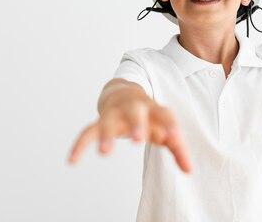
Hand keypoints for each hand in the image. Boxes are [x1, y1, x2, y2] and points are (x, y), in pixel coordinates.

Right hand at [67, 87, 192, 172]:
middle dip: (136, 124)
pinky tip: (72, 161)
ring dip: (106, 135)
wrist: (124, 92)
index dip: (169, 125)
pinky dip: (79, 145)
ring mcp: (114, 113)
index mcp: (153, 108)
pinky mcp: (100, 122)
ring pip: (108, 121)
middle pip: (134, 112)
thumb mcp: (165, 127)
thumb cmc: (148, 115)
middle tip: (138, 139)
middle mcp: (133, 108)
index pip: (164, 114)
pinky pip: (87, 132)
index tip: (174, 137)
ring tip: (105, 153)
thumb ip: (177, 147)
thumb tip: (189, 169)